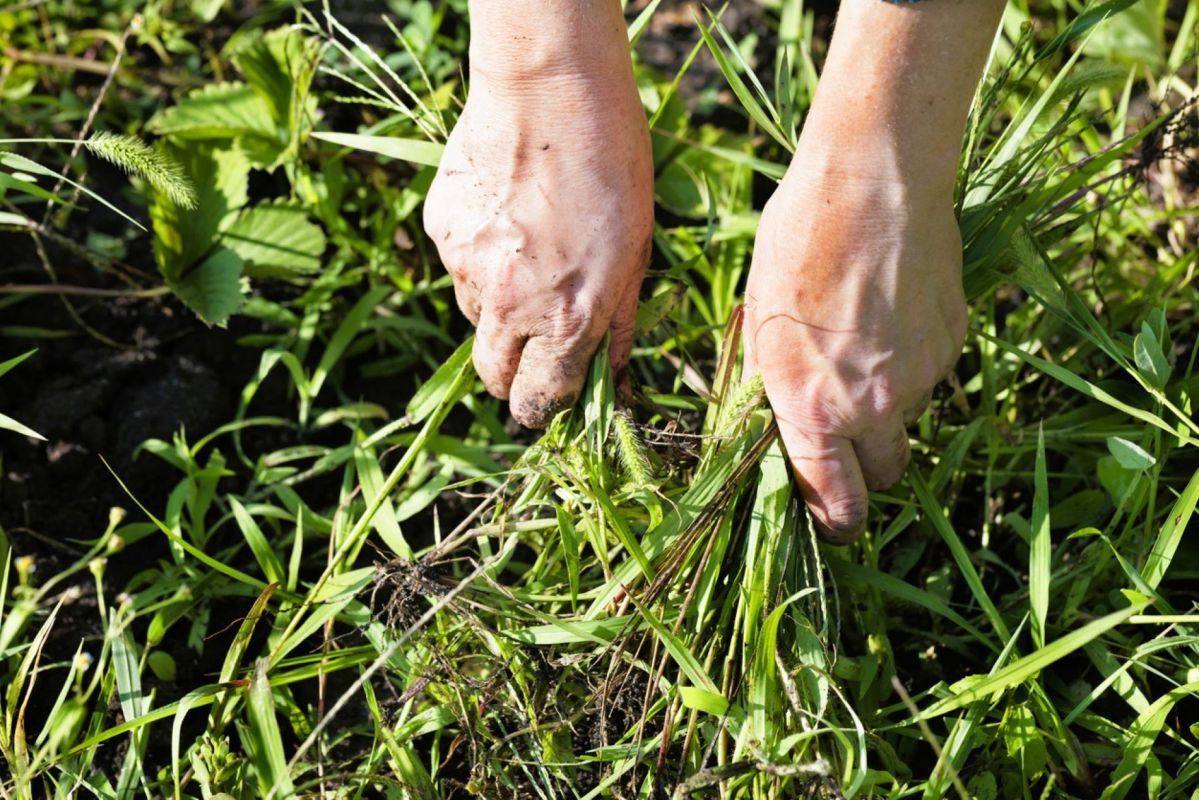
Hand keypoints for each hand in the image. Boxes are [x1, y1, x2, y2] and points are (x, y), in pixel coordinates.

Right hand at [423, 64, 652, 427]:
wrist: (551, 92)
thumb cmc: (614, 169)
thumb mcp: (638, 254)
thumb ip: (618, 324)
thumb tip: (613, 376)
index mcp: (566, 319)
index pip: (539, 400)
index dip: (543, 409)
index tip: (546, 404)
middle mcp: (509, 306)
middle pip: (492, 375)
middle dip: (511, 375)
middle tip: (530, 350)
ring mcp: (467, 269)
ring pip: (475, 317)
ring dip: (497, 308)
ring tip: (529, 253)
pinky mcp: (441, 233)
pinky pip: (458, 266)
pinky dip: (479, 258)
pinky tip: (506, 216)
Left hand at [746, 144, 967, 541]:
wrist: (873, 181)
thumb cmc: (797, 244)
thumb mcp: (760, 323)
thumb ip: (776, 390)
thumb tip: (781, 428)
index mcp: (812, 407)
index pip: (835, 502)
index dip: (833, 521)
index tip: (831, 521)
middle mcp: (873, 406)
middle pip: (884, 474)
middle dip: (865, 466)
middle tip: (845, 431)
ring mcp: (922, 377)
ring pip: (907, 418)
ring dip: (886, 402)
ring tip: (860, 338)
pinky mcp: (954, 344)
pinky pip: (930, 374)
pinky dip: (912, 362)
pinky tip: (890, 312)